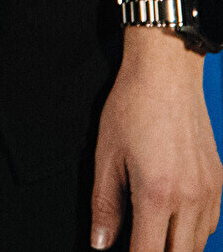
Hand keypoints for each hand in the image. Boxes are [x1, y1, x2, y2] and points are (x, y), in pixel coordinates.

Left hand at [92, 34, 220, 249]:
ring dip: (177, 249)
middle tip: (138, 247)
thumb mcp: (105, 156)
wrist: (167, 76)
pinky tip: (174, 227)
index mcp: (156, 195)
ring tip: (153, 240)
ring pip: (199, 244)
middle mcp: (190, 199)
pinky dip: (193, 234)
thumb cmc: (131, 110)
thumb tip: (101, 244)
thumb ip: (105, 205)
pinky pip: (211, 225)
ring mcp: (209, 192)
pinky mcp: (219, 183)